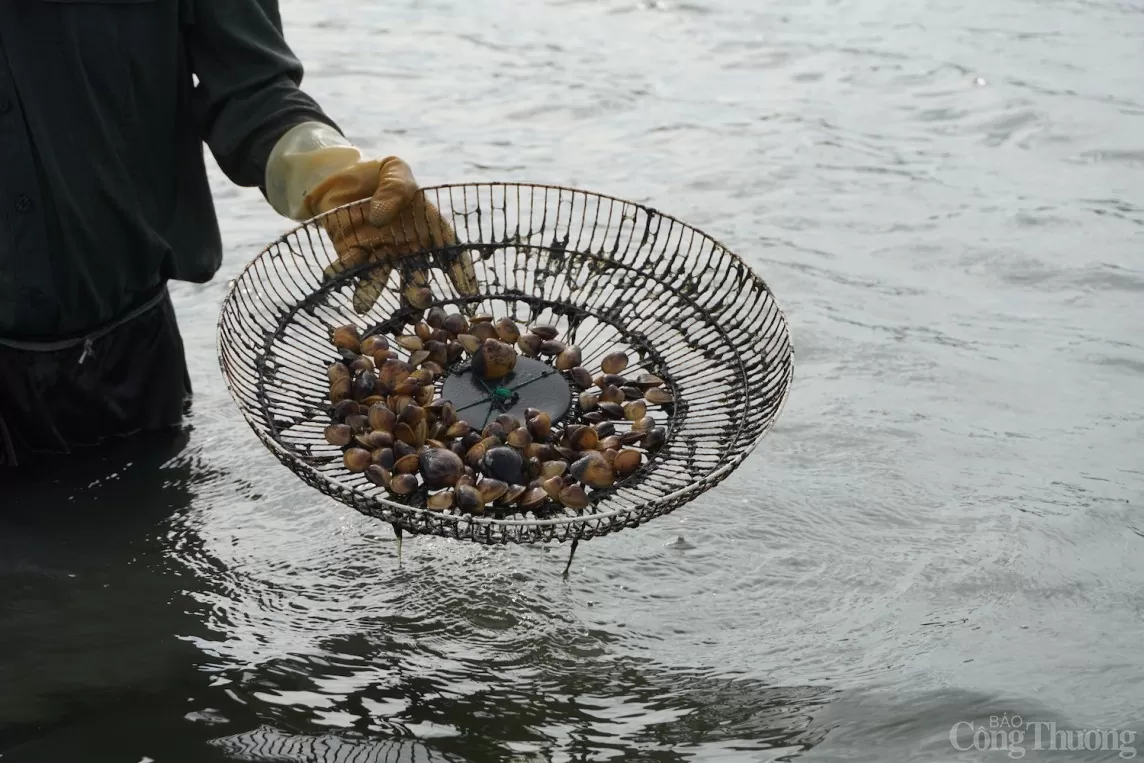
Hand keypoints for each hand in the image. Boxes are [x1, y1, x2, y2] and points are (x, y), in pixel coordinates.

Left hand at [302, 156, 478, 313]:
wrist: (341, 175)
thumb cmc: (377, 173)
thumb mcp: (394, 169)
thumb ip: (394, 188)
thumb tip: (380, 218)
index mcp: (426, 227)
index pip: (449, 251)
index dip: (460, 271)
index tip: (469, 292)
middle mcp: (406, 247)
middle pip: (416, 274)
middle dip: (417, 292)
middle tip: (418, 303)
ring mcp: (379, 254)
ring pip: (380, 277)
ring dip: (372, 291)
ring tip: (363, 304)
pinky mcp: (352, 253)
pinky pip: (347, 265)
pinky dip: (339, 271)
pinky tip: (332, 274)